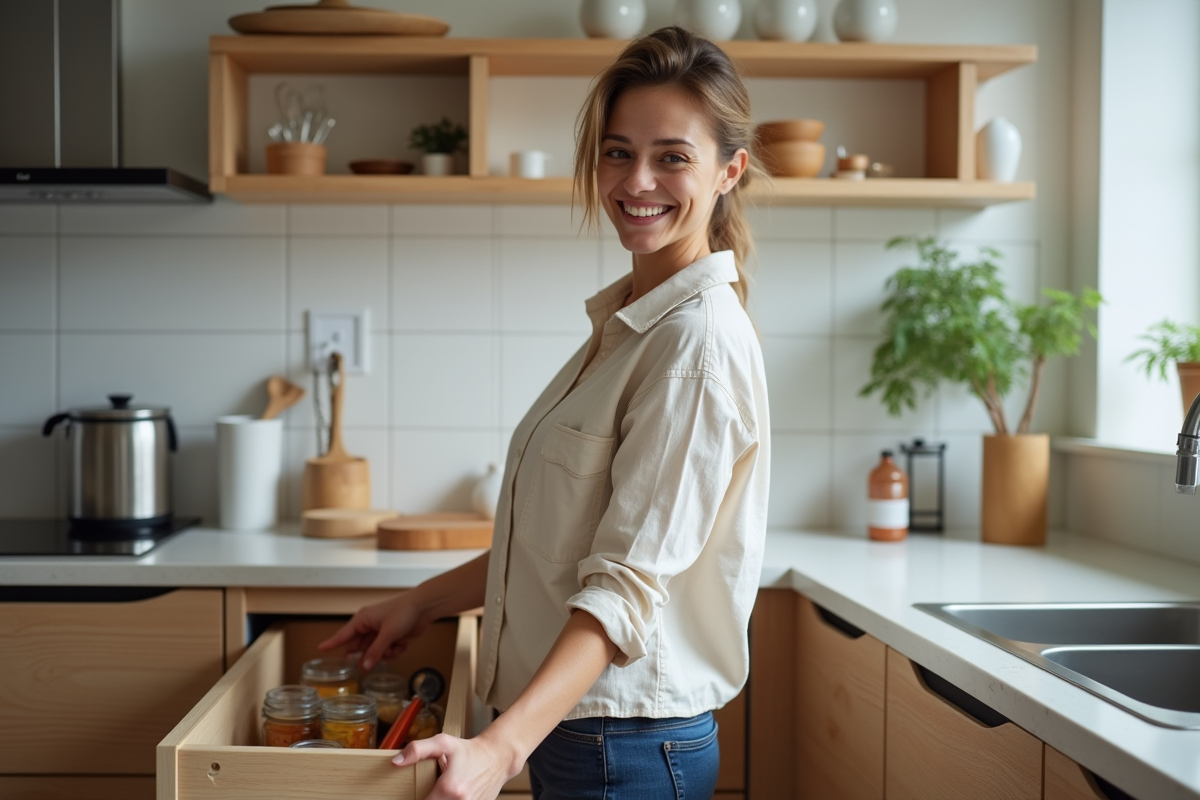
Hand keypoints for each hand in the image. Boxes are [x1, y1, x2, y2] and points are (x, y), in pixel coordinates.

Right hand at [317, 592, 428, 670]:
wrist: (424, 607)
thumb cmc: (403, 612)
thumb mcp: (388, 633)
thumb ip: (375, 651)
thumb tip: (363, 667)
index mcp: (363, 619)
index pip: (344, 634)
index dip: (332, 643)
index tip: (320, 649)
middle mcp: (369, 626)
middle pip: (360, 647)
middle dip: (366, 656)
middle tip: (369, 663)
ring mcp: (381, 632)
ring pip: (374, 652)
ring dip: (383, 655)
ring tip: (394, 648)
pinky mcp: (392, 637)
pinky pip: (386, 652)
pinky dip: (393, 652)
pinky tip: (402, 646)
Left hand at [393, 732, 521, 799]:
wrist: (498, 757)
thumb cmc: (470, 751)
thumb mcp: (443, 743)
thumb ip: (418, 749)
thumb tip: (397, 761)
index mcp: (449, 789)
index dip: (417, 799)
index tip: (418, 792)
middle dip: (431, 798)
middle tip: (433, 789)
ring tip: (444, 791)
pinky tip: (455, 793)